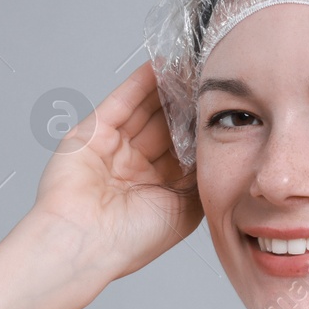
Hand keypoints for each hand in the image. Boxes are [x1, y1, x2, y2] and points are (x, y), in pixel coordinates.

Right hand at [30, 61, 203, 278]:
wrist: (85, 243)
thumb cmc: (131, 239)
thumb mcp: (184, 210)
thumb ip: (199, 176)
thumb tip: (216, 146)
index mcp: (154, 189)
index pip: (183, 148)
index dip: (201, 128)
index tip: (222, 107)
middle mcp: (133, 168)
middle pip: (165, 125)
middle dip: (186, 104)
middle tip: (208, 78)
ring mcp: (111, 149)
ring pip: (145, 109)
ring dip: (168, 88)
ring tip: (190, 65)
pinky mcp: (91, 132)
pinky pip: (122, 101)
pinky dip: (141, 83)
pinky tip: (162, 66)